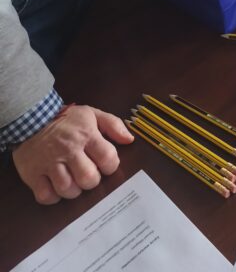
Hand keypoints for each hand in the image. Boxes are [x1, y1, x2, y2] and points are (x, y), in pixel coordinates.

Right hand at [13, 104, 132, 204]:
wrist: (30, 116)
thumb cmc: (66, 119)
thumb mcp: (91, 114)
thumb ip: (113, 125)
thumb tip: (130, 140)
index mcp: (86, 134)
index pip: (107, 157)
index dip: (111, 166)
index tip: (105, 165)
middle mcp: (69, 149)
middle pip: (88, 178)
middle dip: (92, 181)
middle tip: (88, 175)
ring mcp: (49, 162)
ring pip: (67, 189)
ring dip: (73, 191)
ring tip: (73, 182)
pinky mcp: (33, 173)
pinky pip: (45, 195)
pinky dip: (53, 197)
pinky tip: (56, 188)